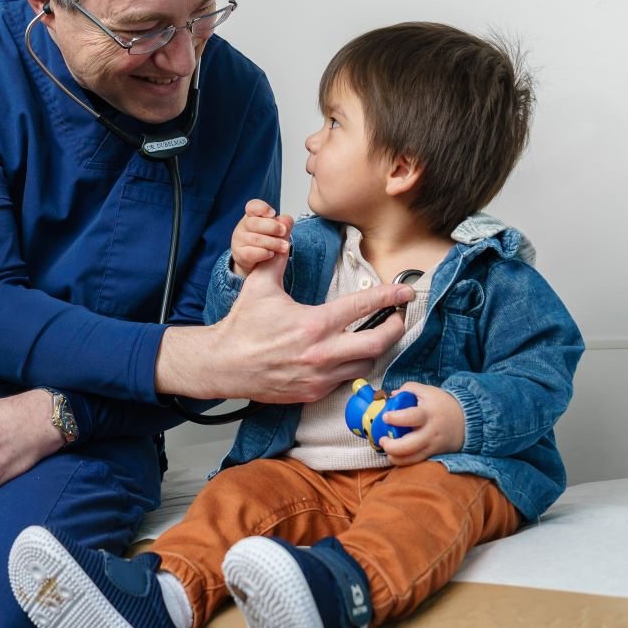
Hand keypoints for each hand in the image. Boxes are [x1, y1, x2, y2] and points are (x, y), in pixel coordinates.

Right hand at [157, 248, 413, 402]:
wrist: (223, 365)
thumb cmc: (242, 328)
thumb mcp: (259, 286)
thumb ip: (278, 259)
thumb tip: (286, 235)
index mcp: (313, 324)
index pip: (362, 307)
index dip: (388, 297)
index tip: (404, 292)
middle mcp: (321, 353)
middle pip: (377, 343)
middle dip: (394, 329)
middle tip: (398, 319)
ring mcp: (319, 376)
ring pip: (365, 365)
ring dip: (375, 350)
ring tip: (376, 337)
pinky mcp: (313, 392)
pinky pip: (345, 381)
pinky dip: (353, 367)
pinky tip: (350, 356)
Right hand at [230, 199, 293, 277]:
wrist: (261, 269)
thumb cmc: (270, 247)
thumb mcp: (281, 235)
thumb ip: (285, 225)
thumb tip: (285, 219)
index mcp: (253, 216)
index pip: (252, 207)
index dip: (262, 208)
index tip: (273, 214)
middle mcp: (243, 227)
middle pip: (254, 223)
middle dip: (272, 227)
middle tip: (283, 232)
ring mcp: (239, 241)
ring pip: (255, 239)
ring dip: (273, 243)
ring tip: (283, 247)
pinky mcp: (238, 255)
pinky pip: (250, 253)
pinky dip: (263, 253)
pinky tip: (270, 254)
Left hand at [376, 383, 465, 464]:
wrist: (467, 420)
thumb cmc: (442, 404)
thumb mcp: (428, 391)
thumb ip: (409, 389)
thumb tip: (392, 395)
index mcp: (427, 414)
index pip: (412, 417)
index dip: (396, 418)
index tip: (386, 417)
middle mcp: (429, 432)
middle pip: (409, 446)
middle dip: (392, 446)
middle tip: (382, 439)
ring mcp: (432, 446)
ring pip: (412, 458)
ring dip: (395, 457)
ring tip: (387, 449)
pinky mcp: (433, 454)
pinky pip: (416, 462)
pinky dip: (403, 461)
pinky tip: (396, 455)